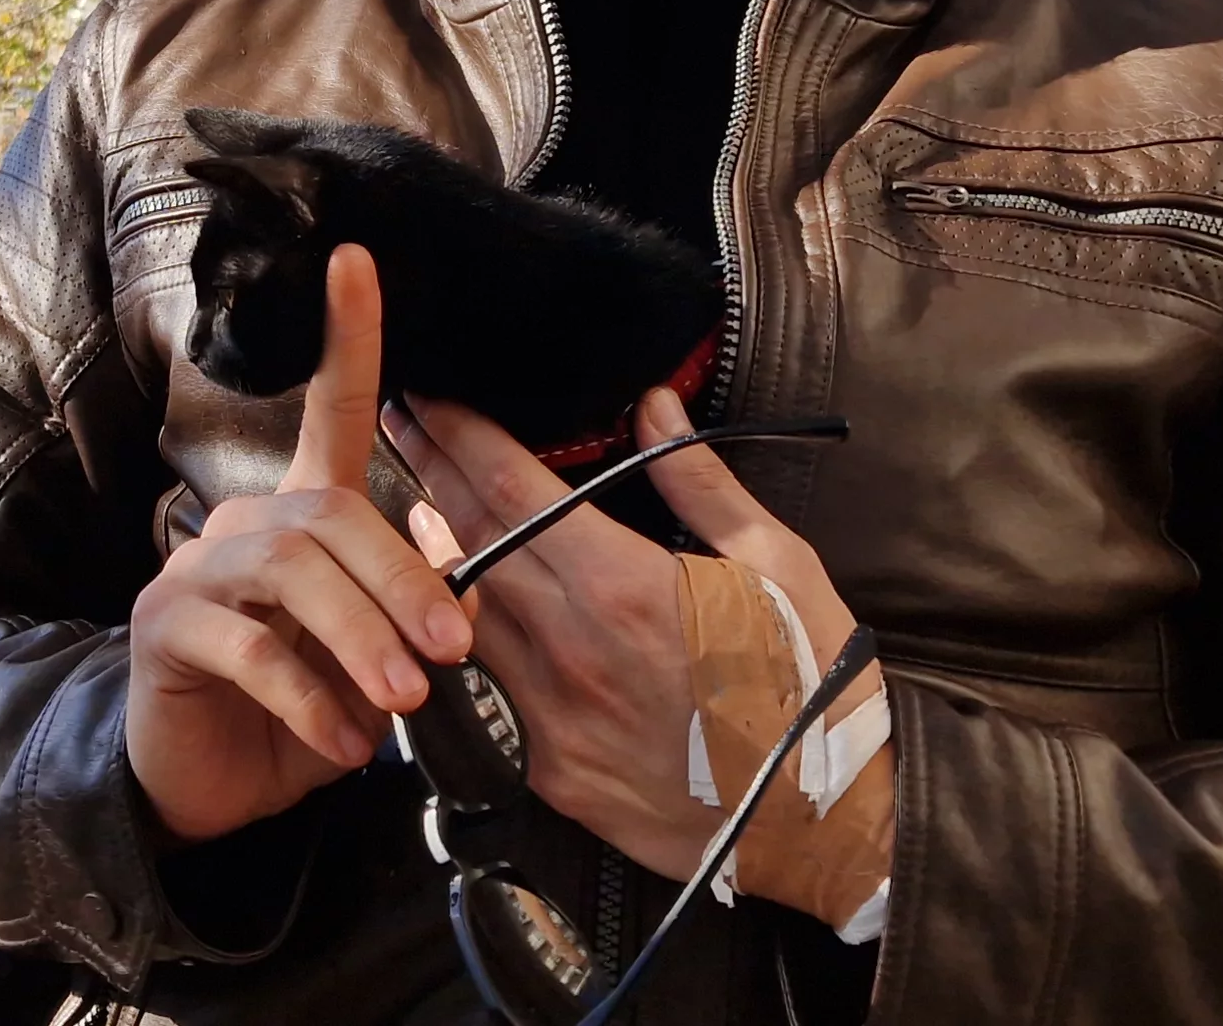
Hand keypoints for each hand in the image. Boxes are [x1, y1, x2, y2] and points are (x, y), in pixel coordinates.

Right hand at [126, 246, 471, 843]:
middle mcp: (246, 526)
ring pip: (292, 570)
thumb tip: (460, 605)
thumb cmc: (301, 715)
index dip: (344, 335)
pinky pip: (248, 646)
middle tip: (451, 653)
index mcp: (303, 516)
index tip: (355, 257)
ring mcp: (197, 571)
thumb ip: (409, 622)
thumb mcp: (373, 666)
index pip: (327, 408)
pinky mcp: (165, 629)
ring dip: (360, 636)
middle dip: (401, 580)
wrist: (211, 789)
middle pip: (332, 512)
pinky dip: (309, 697)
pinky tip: (344, 743)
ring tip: (403, 704)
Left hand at [387, 387, 870, 884]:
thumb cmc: (812, 685)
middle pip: (470, 541)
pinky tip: (450, 615)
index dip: (460, 436)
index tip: (430, 398)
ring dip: (431, 556)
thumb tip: (653, 407)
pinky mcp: (547, 770)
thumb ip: (701, 483)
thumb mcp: (777, 565)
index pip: (512, 489)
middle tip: (401, 430)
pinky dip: (462, 642)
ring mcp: (549, 715)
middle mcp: (569, 647)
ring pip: (460, 617)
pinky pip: (487, 690)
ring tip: (411, 509)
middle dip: (429, 474)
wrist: (820, 825)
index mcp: (623, 586)